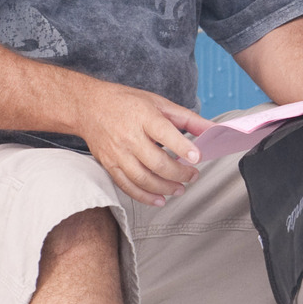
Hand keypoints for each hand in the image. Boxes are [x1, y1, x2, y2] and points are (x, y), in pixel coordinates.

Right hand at [70, 80, 212, 206]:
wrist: (89, 107)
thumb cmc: (127, 103)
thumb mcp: (159, 103)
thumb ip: (188, 118)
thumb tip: (213, 130)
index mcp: (144, 116)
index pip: (165, 133)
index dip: (183, 147)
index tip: (198, 157)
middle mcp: (129, 136)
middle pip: (156, 162)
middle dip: (179, 173)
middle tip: (193, 176)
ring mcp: (117, 153)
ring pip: (143, 178)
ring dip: (165, 188)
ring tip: (180, 189)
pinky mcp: (109, 164)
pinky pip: (127, 186)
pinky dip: (144, 197)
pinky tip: (159, 200)